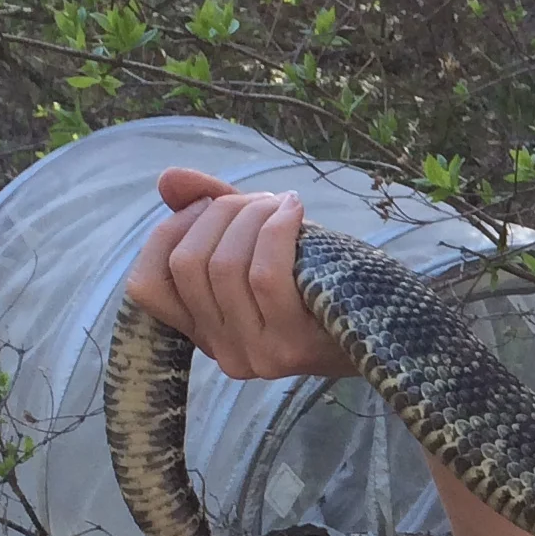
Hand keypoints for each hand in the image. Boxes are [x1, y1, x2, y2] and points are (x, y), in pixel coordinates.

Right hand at [122, 167, 353, 381]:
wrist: (386, 320)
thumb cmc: (314, 278)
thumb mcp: (256, 242)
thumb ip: (208, 211)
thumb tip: (168, 180)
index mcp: (203, 331)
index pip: (147, 286)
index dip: (168, 233)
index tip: (205, 205)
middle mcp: (222, 352)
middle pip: (188, 264)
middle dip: (219, 213)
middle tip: (254, 200)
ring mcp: (255, 355)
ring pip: (224, 266)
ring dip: (250, 216)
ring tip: (278, 204)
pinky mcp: (291, 348)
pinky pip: (264, 274)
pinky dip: (275, 229)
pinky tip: (294, 210)